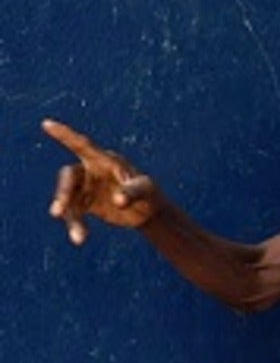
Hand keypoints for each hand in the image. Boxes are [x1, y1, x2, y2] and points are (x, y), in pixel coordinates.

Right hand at [43, 119, 162, 243]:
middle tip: (57, 212)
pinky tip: (80, 238)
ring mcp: (86, 188)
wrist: (147, 211)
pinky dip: (75, 226)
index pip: (82, 145)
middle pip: (69, 177)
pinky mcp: (84, 204)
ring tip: (79, 238)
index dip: (64, 134)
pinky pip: (72, 214)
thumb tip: (117, 200)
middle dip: (62, 193)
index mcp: (105, 160)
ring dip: (69, 217)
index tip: (46, 123)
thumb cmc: (149, 193)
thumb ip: (132, 192)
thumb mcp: (145, 190)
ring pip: (67, 199)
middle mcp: (91, 171)